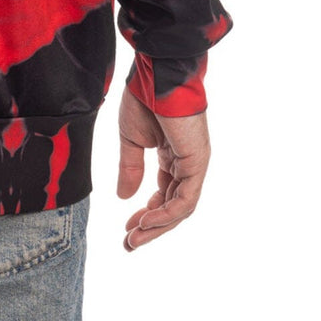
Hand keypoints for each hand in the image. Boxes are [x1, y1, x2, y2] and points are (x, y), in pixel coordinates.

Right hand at [116, 84, 210, 250]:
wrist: (156, 75)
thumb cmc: (143, 98)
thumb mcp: (130, 139)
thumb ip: (130, 168)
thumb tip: (123, 196)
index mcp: (171, 156)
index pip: (163, 194)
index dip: (147, 213)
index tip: (127, 228)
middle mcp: (186, 163)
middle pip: (173, 206)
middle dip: (151, 227)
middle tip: (130, 244)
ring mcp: (193, 164)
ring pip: (180, 208)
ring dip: (157, 226)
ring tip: (135, 238)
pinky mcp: (196, 163)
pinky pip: (184, 199)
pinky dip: (166, 214)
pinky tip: (147, 220)